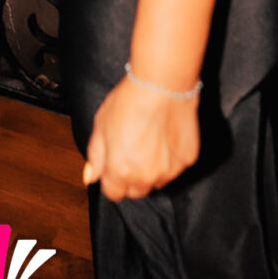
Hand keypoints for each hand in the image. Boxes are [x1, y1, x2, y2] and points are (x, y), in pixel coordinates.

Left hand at [80, 74, 201, 201]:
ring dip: (152, 170)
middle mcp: (145, 177)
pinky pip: (175, 168)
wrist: (162, 85)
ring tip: (151, 141)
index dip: (112, 178)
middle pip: (136, 191)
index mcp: (120, 171)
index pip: (113, 193)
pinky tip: (166, 136)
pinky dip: (170, 158)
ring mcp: (169, 171)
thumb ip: (95, 156)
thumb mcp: (101, 126)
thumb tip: (90, 177)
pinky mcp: (187, 160)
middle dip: (131, 177)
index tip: (115, 164)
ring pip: (157, 181)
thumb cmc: (129, 101)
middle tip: (133, 150)